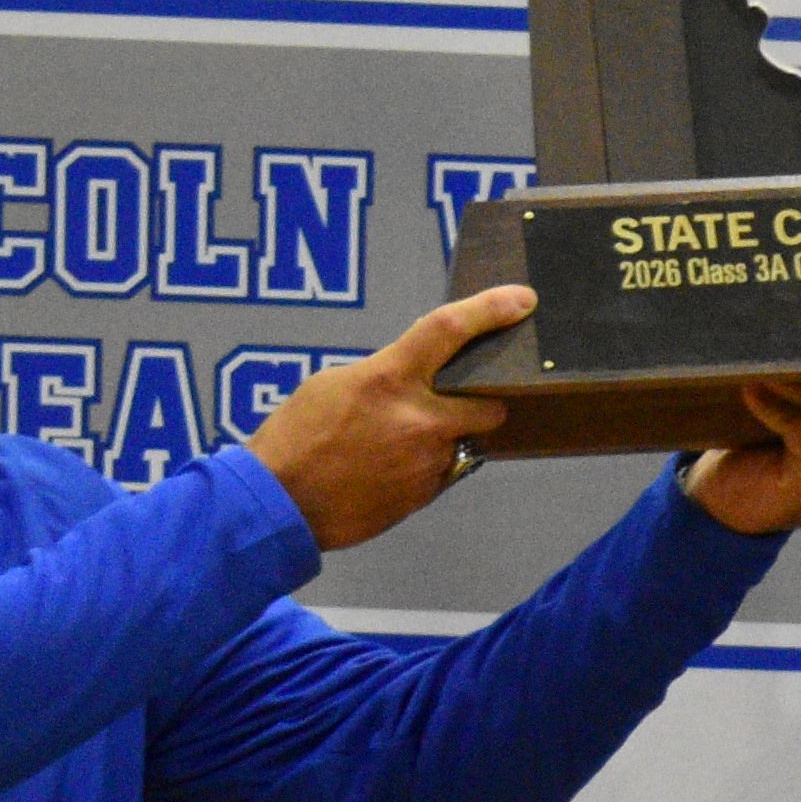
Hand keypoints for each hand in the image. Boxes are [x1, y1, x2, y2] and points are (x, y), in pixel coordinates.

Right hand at [246, 287, 519, 551]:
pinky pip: (443, 473)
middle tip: (455, 404)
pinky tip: (387, 470)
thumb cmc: (296, 437)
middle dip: (481, 404)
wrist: (279, 502)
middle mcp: (419, 419)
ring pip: (461, 443)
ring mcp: (426, 462)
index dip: (491, 309)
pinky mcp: (424, 496)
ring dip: (441, 440)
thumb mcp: (334, 385)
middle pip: (489, 405)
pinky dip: (424, 468)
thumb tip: (417, 380)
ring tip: (391, 445)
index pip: (449, 330)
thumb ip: (385, 375)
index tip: (522, 299)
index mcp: (389, 378)